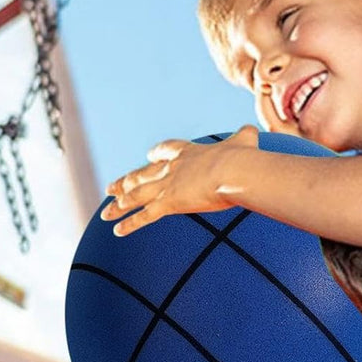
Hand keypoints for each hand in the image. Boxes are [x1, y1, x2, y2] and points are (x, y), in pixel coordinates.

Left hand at [101, 125, 259, 234]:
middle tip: (111, 187)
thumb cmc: (242, 157)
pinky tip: (117, 231)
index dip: (158, 154)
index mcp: (189, 152)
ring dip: (120, 204)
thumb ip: (246, 136)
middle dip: (126, 182)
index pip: (167, 151)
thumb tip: (254, 130)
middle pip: (143, 174)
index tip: (150, 155)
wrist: (233, 169)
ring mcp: (168, 185)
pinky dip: (131, 224)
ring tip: (106, 211)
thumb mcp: (245, 141)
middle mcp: (173, 168)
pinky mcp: (169, 202)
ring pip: (137, 195)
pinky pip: (145, 216)